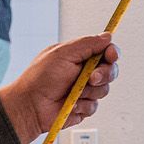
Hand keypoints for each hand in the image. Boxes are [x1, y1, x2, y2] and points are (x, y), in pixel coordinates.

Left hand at [0, 35, 118, 143]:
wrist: (30, 106)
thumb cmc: (40, 78)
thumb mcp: (63, 53)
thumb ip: (87, 44)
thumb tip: (107, 36)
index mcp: (80, 56)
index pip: (105, 51)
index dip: (112, 53)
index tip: (111, 55)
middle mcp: (84, 72)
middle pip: (110, 70)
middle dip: (104, 74)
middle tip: (91, 78)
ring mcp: (84, 90)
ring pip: (104, 90)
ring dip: (90, 91)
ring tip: (73, 92)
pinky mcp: (83, 107)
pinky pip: (94, 106)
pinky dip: (82, 105)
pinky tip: (70, 104)